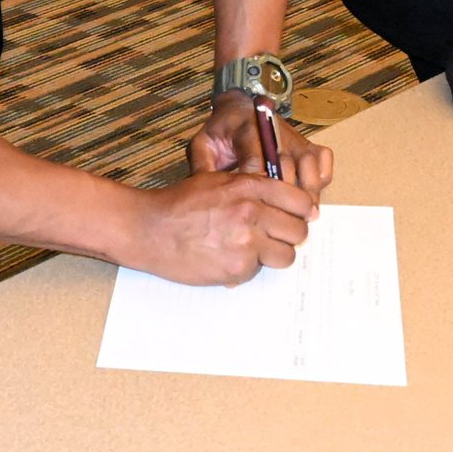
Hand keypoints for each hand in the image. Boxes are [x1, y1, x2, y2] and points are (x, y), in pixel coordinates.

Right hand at [131, 168, 313, 285]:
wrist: (150, 229)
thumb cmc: (180, 203)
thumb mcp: (216, 181)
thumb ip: (250, 188)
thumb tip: (283, 203)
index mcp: (248, 185)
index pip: (299, 200)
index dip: (301, 210)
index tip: (296, 216)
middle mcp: (251, 211)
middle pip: (298, 230)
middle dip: (288, 235)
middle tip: (273, 236)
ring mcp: (246, 241)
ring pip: (286, 254)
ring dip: (274, 254)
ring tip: (253, 249)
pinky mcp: (238, 267)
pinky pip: (260, 270)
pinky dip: (249, 267)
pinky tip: (229, 257)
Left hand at [187, 90, 333, 207]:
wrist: (240, 107)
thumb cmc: (222, 130)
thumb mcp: (203, 143)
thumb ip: (202, 165)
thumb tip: (204, 190)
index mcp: (248, 131)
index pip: (256, 161)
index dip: (257, 187)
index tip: (255, 210)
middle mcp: (275, 133)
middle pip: (287, 167)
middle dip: (284, 198)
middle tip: (279, 224)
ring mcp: (294, 138)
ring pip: (309, 166)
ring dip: (306, 193)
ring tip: (300, 218)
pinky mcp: (307, 142)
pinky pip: (323, 160)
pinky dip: (321, 178)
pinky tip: (309, 196)